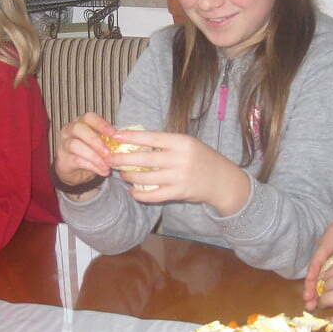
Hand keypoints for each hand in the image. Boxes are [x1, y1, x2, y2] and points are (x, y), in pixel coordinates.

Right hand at [53, 112, 115, 187]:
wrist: (74, 170)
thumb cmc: (89, 152)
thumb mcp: (98, 143)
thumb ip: (107, 140)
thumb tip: (122, 141)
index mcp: (80, 123)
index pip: (88, 117)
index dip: (101, 124)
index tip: (114, 134)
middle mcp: (69, 131)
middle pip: (78, 128)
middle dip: (95, 140)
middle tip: (108, 152)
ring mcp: (64, 145)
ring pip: (75, 145)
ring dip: (94, 156)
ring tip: (107, 165)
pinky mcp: (64, 159)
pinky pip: (77, 160)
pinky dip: (92, 166)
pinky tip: (103, 171)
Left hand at [107, 129, 248, 214]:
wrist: (222, 181)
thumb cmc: (202, 159)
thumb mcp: (188, 144)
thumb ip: (166, 143)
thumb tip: (136, 141)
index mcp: (182, 142)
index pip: (151, 138)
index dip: (131, 137)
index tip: (116, 136)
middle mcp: (180, 159)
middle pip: (144, 159)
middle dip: (123, 159)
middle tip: (110, 158)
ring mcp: (179, 177)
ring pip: (146, 178)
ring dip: (130, 176)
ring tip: (122, 173)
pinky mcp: (179, 193)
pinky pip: (154, 195)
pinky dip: (140, 194)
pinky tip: (133, 191)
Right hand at [303, 223, 332, 306]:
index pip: (321, 252)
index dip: (315, 270)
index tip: (312, 285)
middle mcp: (329, 242)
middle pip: (316, 264)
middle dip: (312, 283)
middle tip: (308, 299)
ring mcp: (329, 254)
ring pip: (317, 273)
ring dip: (314, 290)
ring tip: (311, 305)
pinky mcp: (332, 267)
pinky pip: (324, 279)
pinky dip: (322, 291)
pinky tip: (316, 303)